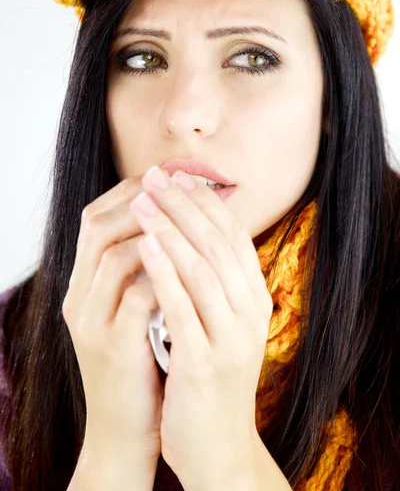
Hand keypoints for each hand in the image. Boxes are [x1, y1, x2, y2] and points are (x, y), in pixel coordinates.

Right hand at [62, 173, 170, 474]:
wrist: (124, 426)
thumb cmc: (138, 360)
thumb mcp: (133, 310)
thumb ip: (142, 271)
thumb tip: (174, 224)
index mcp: (84, 284)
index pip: (95, 218)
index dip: (131, 191)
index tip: (167, 177)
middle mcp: (79, 297)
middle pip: (97, 226)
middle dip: (141, 201)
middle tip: (176, 185)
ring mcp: (91, 322)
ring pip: (113, 256)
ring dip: (153, 232)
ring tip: (185, 218)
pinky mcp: (113, 348)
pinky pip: (136, 298)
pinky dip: (163, 275)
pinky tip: (188, 265)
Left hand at [130, 166, 273, 484]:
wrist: (218, 446)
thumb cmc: (212, 379)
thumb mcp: (224, 326)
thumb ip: (217, 285)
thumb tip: (195, 235)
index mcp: (256, 301)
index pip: (233, 237)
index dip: (205, 203)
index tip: (177, 178)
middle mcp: (251, 314)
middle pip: (217, 243)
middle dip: (184, 204)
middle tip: (156, 176)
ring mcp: (230, 338)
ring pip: (201, 267)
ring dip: (170, 227)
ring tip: (144, 199)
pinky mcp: (205, 362)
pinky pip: (182, 306)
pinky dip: (164, 270)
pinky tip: (145, 244)